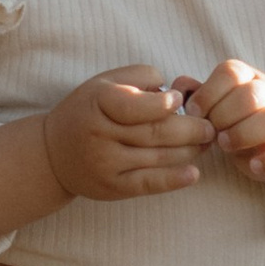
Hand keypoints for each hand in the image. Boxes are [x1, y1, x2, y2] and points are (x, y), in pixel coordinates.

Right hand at [40, 65, 214, 204]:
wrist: (53, 154)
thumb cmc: (88, 111)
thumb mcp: (104, 83)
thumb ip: (140, 77)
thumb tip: (174, 91)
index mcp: (97, 103)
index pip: (136, 106)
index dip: (164, 104)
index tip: (181, 100)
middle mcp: (99, 134)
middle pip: (154, 133)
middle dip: (190, 130)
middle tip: (210, 126)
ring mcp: (105, 163)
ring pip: (157, 157)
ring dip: (189, 151)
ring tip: (206, 144)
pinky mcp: (112, 187)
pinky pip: (148, 184)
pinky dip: (174, 180)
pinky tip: (193, 174)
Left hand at [192, 59, 264, 207]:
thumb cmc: (229, 120)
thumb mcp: (211, 106)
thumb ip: (194, 95)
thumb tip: (177, 90)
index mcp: (246, 78)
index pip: (231, 72)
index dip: (209, 92)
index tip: (193, 112)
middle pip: (251, 95)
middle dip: (225, 115)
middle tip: (211, 132)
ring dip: (245, 133)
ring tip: (226, 145)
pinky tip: (253, 165)